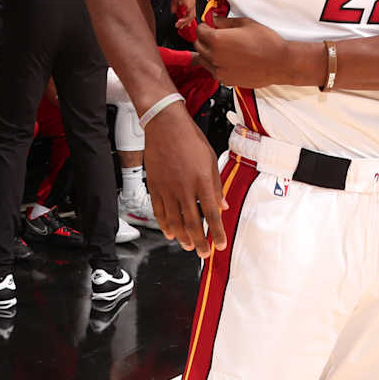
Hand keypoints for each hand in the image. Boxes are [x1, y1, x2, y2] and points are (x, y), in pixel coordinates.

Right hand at [142, 112, 228, 255]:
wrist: (165, 126)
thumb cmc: (191, 140)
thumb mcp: (211, 160)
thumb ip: (216, 186)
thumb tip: (223, 206)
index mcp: (202, 181)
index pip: (212, 214)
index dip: (217, 232)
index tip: (220, 245)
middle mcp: (184, 188)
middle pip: (193, 223)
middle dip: (200, 241)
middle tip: (204, 253)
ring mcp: (167, 189)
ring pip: (175, 221)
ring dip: (182, 237)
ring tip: (188, 247)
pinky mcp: (155, 187)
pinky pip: (159, 212)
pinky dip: (165, 225)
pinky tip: (171, 233)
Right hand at [154, 0, 196, 29]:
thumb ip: (174, 6)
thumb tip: (173, 12)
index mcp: (189, 1)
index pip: (189, 12)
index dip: (187, 18)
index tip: (183, 22)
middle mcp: (192, 3)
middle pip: (191, 16)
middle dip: (186, 22)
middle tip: (182, 27)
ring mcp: (192, 4)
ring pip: (191, 17)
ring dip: (185, 22)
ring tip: (179, 26)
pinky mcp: (190, 6)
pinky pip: (189, 16)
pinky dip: (185, 20)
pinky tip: (180, 21)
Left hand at [197, 16, 299, 87]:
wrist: (280, 63)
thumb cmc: (267, 43)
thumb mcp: (246, 24)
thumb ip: (225, 21)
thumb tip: (214, 19)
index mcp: (217, 40)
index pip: (199, 30)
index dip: (205, 26)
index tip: (210, 25)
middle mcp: (214, 57)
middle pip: (198, 45)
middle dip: (205, 39)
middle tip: (216, 35)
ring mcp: (219, 71)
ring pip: (203, 60)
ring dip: (208, 53)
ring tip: (223, 49)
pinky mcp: (226, 80)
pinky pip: (213, 71)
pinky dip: (216, 65)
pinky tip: (228, 60)